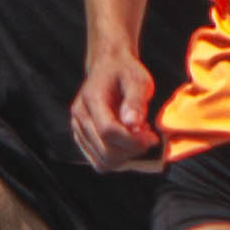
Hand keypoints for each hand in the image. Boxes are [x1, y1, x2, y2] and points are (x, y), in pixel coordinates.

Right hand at [70, 46, 164, 172]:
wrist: (109, 67)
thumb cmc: (126, 72)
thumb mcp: (138, 80)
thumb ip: (135, 102)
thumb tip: (132, 124)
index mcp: (92, 99)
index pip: (108, 131)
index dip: (133, 140)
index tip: (151, 136)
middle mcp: (80, 116)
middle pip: (105, 151)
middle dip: (132, 150)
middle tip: (147, 136)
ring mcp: (78, 129)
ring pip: (102, 161)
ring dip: (125, 156)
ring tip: (136, 137)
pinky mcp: (82, 138)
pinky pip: (99, 161)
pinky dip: (117, 158)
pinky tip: (127, 142)